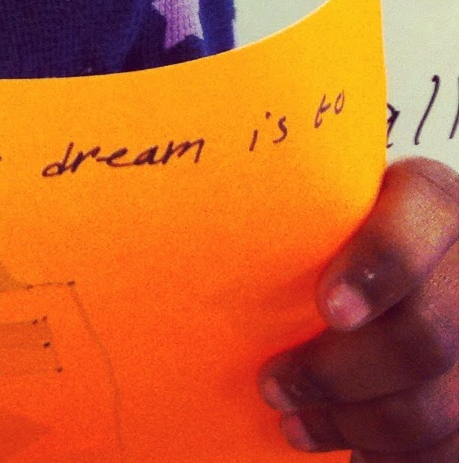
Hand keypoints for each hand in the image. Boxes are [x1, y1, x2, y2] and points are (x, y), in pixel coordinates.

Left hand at [259, 157, 458, 459]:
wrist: (405, 268)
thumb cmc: (338, 226)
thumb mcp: (330, 203)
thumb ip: (302, 216)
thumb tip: (203, 232)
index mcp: (430, 199)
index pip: (414, 224)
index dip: (378, 268)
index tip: (328, 308)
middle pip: (423, 336)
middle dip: (336, 372)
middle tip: (271, 384)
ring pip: (437, 404)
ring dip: (356, 425)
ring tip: (291, 425)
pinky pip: (450, 445)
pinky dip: (396, 457)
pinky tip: (352, 456)